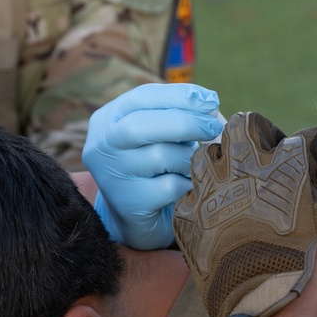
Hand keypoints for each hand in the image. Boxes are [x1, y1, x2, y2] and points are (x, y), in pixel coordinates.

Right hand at [82, 83, 222, 249]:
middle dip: (185, 122)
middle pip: (142, 125)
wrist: (138, 220)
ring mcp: (111, 177)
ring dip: (187, 159)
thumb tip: (211, 106)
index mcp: (108, 120)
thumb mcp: (161, 136)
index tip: (211, 99)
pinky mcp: (128, 204)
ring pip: (160, 156)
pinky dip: (188, 184)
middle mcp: (102, 146)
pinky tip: (188, 188)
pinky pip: (170, 186)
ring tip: (190, 166)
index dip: (179, 95)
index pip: (142, 97)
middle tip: (214, 128)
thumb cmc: (155, 168)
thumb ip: (179, 116)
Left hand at [175, 112, 316, 316]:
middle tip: (267, 160)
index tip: (315, 162)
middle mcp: (244, 168)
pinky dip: (203, 200)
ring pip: (206, 155)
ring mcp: (212, 194)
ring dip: (223, 162)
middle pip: (241, 125)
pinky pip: (189, 196)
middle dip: (256, 136)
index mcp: (287, 162)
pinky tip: (219, 216)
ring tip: (237, 183)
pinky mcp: (189, 221)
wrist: (278, 316)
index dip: (312, 148)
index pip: (301, 135)